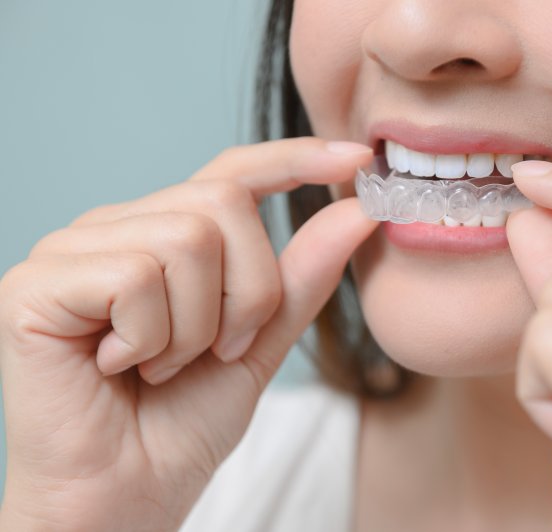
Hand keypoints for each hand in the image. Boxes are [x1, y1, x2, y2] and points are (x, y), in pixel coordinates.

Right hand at [0, 138, 376, 530]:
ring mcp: (70, 251)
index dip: (294, 159)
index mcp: (163, 234)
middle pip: (222, 205)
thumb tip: (355, 212)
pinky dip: (152, 338)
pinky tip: (121, 367)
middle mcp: (115, 228)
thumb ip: (301, 277)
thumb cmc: (183, 424)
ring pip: (186, 240)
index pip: (232, 172)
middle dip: (246, 294)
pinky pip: (135, 277)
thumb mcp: (260, 342)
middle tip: (217, 350)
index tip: (357, 158)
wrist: (127, 498)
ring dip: (198, 326)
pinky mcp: (34, 285)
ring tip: (162, 365)